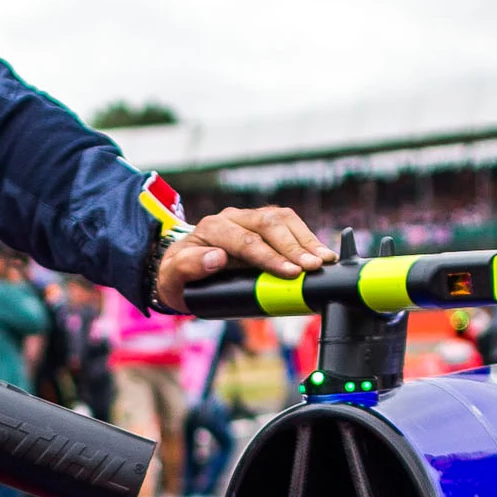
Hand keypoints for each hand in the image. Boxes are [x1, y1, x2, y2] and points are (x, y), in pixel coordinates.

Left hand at [153, 206, 335, 310]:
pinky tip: (321, 253)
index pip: (246, 241)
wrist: (182, 269)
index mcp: (212, 229)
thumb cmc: (178, 277)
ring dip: (305, 239)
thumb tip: (216, 258)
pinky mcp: (264, 225)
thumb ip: (187, 267)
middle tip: (314, 267)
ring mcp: (250, 219)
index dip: (270, 257)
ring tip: (324, 260)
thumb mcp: (172, 278)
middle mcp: (233, 218)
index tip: (291, 273)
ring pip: (283, 219)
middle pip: (269, 224)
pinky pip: (289, 224)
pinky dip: (307, 237)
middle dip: (294, 247)